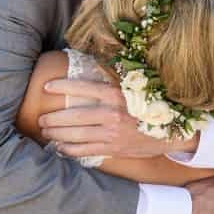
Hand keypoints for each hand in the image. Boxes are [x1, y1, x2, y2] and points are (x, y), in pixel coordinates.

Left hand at [38, 80, 201, 160]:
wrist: (173, 132)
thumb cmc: (149, 105)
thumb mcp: (133, 88)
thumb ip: (111, 78)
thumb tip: (89, 63)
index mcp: (116, 95)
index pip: (83, 88)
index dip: (62, 86)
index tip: (46, 86)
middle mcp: (113, 114)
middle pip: (74, 116)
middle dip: (53, 118)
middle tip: (40, 119)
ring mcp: (113, 134)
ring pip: (76, 135)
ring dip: (57, 134)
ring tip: (45, 132)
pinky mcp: (114, 149)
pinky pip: (86, 151)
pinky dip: (69, 150)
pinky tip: (59, 148)